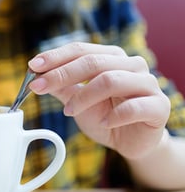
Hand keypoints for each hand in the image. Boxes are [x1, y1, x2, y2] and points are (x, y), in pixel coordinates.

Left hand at [28, 42, 170, 159]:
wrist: (131, 141)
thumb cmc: (105, 116)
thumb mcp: (77, 101)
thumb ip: (60, 87)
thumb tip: (36, 76)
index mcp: (112, 57)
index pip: (80, 50)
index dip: (55, 57)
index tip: (32, 66)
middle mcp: (132, 65)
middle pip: (93, 62)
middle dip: (61, 74)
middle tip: (38, 87)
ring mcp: (148, 84)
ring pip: (110, 80)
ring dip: (83, 97)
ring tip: (69, 111)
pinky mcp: (158, 106)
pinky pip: (132, 107)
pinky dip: (112, 116)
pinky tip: (102, 122)